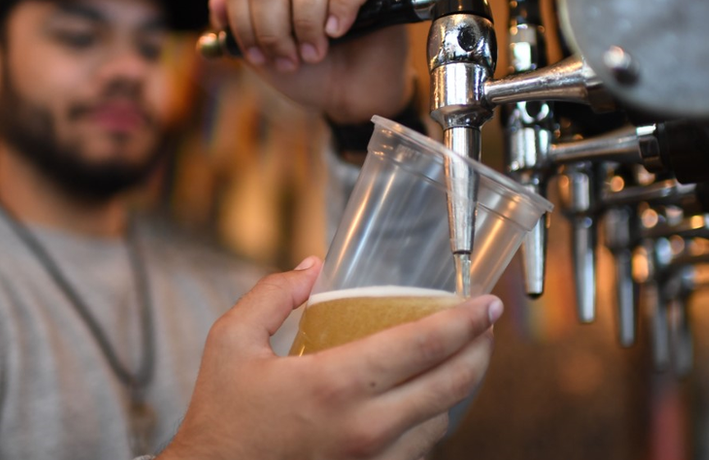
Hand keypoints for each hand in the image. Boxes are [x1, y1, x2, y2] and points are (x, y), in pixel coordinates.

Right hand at [160, 257, 500, 459]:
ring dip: (457, 387)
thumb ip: (272, 296)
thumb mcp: (231, 343)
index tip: (487, 304)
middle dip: (479, 350)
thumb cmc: (221, 420)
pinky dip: (431, 419)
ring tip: (456, 358)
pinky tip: (423, 398)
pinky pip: (420, 448)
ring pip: (442, 420)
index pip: (423, 345)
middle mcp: (365, 427)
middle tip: (486, 326)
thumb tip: (312, 267)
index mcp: (335, 385)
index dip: (465, 321)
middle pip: (451, 385)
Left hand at [209, 0, 413, 124]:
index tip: (258, 57)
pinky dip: (342, 6)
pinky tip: (338, 31)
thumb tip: (215, 5)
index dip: (244, 25)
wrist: (354, 98)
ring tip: (316, 54)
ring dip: (306, 23)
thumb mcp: (268, 62)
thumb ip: (240, 36)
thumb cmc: (314, 77)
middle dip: (274, 30)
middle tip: (290, 60)